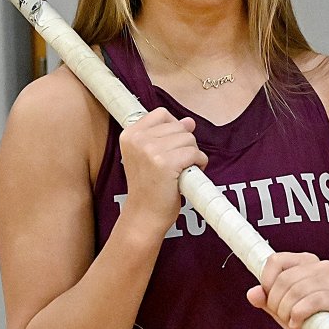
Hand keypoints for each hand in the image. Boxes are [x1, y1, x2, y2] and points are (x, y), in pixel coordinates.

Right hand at [118, 109, 207, 236]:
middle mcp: (137, 139)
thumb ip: (167, 135)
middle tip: (177, 164)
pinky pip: (194, 153)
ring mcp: (150, 150)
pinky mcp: (165, 163)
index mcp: (129, 134)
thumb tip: (189, 121)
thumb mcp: (150, 156)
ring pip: (189, 139)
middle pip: (179, 126)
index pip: (162, 114)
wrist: (145, 214)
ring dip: (193, 154)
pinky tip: (189, 173)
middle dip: (185, 144)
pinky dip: (199, 163)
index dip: (174, 128)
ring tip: (182, 170)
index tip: (171, 147)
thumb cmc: (149, 186)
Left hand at [246, 252, 328, 328]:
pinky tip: (298, 323)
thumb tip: (252, 293)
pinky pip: (312, 301)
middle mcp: (322, 266)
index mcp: (306, 261)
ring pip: (296, 290)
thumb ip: (266, 299)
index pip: (276, 260)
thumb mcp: (282, 308)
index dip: (266, 281)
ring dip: (287, 311)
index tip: (268, 298)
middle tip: (281, 315)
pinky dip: (299, 314)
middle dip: (276, 302)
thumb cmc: (308, 319)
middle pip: (284, 279)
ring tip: (290, 321)